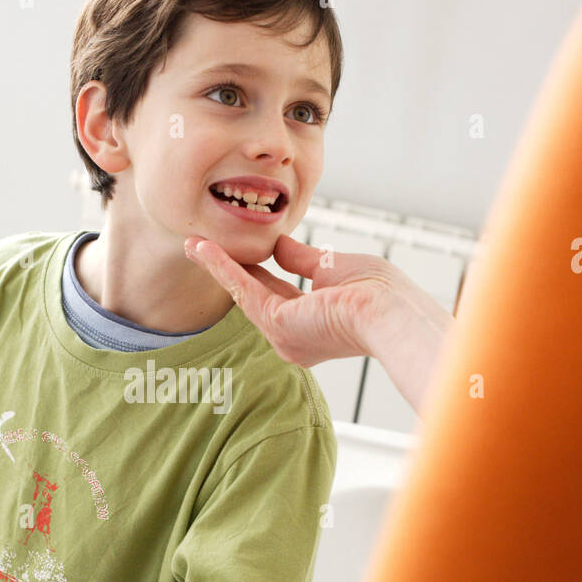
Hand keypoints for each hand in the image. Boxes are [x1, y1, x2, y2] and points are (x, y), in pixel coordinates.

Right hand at [185, 231, 394, 366]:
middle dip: (227, 269)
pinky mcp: (277, 325)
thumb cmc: (377, 292)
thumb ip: (301, 259)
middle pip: (253, 296)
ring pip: (243, 292)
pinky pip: (243, 289)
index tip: (235, 250)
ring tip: (192, 244)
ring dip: (217, 265)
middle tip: (201, 248)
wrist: (389, 310)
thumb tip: (278, 244)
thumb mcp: (331, 267)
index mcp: (312, 324)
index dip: (253, 270)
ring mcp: (284, 336)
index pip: (276, 293)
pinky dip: (222, 267)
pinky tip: (203, 249)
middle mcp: (294, 338)